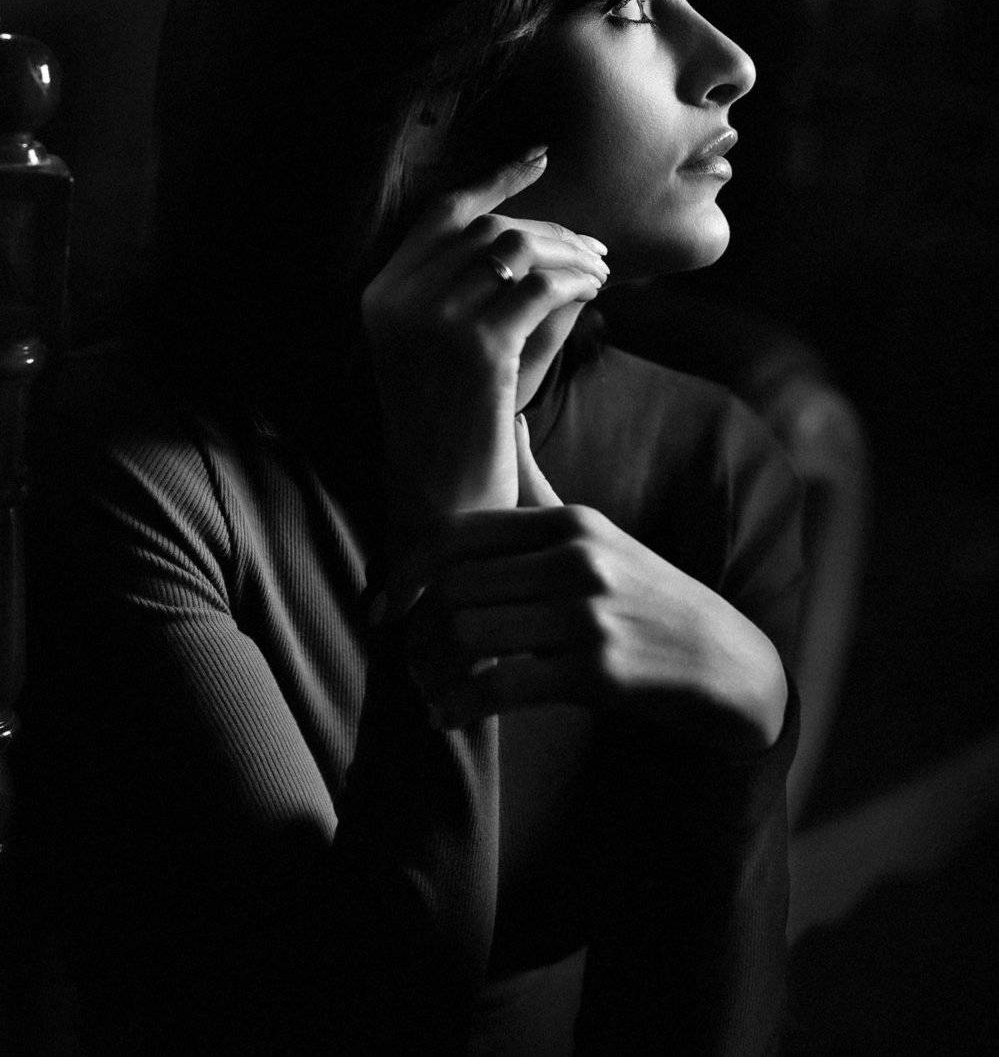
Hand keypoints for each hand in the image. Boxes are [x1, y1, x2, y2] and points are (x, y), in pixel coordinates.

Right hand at [361, 147, 608, 525]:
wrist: (447, 506)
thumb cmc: (461, 427)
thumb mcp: (464, 348)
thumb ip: (497, 289)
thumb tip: (561, 237)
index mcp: (380, 296)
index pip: (443, 213)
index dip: (495, 179)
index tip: (539, 156)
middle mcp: (397, 301)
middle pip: (488, 228)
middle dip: (550, 229)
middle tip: (593, 249)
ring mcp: (432, 322)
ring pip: (517, 251)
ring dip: (569, 253)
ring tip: (598, 271)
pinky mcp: (477, 347)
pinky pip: (541, 287)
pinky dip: (575, 280)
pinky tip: (596, 291)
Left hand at [396, 427, 787, 750]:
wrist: (723, 661)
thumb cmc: (643, 595)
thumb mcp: (596, 533)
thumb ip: (538, 484)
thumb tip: (507, 416)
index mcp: (567, 523)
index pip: (457, 536)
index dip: (403, 572)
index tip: (381, 606)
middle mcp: (577, 559)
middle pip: (454, 589)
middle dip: (416, 631)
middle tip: (406, 657)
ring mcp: (589, 615)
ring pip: (469, 636)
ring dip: (433, 672)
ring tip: (429, 688)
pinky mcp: (598, 671)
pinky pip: (501, 688)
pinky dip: (461, 708)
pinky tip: (449, 717)